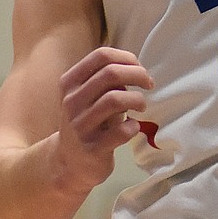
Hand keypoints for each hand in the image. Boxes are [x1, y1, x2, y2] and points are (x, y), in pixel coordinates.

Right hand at [57, 47, 153, 190]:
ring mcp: (80, 126)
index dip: (127, 58)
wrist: (69, 162)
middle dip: (137, 74)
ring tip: (142, 106)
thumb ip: (106, 80)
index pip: (101, 56)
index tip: (139, 68)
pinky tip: (133, 128)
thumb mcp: (88, 96)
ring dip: (137, 99)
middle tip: (148, 84)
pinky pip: (121, 131)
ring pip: (115, 99)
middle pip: (110, 74)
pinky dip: (134, 126)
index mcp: (70, 83)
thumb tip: (136, 68)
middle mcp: (71, 102)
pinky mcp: (93, 149)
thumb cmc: (87, 121)